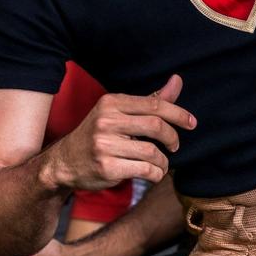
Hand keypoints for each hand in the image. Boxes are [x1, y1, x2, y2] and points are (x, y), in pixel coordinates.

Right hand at [43, 75, 195, 188]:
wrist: (64, 162)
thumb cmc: (98, 136)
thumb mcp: (119, 113)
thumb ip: (150, 100)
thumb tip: (177, 81)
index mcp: (111, 102)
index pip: (154, 105)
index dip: (178, 113)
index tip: (191, 123)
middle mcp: (106, 121)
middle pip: (156, 126)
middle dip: (172, 138)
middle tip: (175, 146)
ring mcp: (105, 144)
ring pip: (152, 152)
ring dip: (163, 162)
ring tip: (160, 164)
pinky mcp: (106, 167)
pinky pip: (145, 170)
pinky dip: (156, 174)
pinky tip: (153, 174)